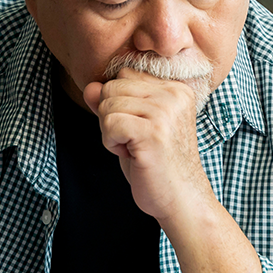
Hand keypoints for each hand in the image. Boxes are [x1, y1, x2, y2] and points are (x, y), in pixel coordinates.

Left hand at [83, 69, 214, 222]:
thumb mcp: (134, 125)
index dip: (119, 102)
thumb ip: (112, 102)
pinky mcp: (153, 132)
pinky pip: (109, 123)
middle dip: (111, 116)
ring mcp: (165, 112)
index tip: (139, 127)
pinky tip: (131, 154)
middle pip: (112, 87)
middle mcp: (173, 95)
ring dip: (110, 132)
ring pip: (107, 105)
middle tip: (134, 141)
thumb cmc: (158, 163)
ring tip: (134, 148)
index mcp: (176, 88)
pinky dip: (111, 143)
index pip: (125, 74)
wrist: (182, 198)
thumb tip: (90, 87)